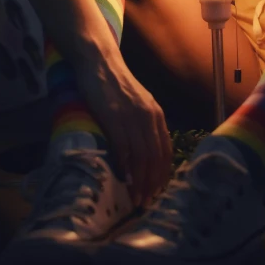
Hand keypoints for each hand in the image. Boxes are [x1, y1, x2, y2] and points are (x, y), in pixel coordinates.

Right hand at [75, 56, 171, 206]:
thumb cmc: (116, 85)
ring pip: (141, 155)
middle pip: (155, 156)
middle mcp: (148, 116)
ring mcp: (131, 116)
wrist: (100, 63)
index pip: (165, 149)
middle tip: (146, 202)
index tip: (157, 191)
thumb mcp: (138, 104)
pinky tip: (124, 179)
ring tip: (136, 198)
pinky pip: (123, 146)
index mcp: (156, 114)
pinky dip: (125, 165)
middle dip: (152, 182)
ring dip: (139, 180)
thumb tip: (145, 152)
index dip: (162, 173)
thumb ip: (144, 124)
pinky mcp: (113, 116)